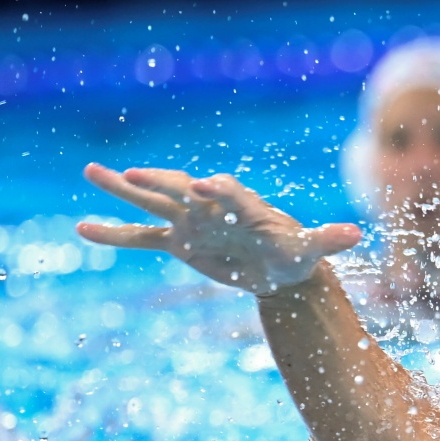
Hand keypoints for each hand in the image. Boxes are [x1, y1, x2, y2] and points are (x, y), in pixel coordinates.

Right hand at [76, 164, 361, 295]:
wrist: (280, 269)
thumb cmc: (297, 255)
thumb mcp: (311, 251)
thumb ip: (327, 240)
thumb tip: (356, 236)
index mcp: (245, 205)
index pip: (229, 193)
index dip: (218, 190)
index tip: (204, 187)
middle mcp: (213, 206)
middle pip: (181, 188)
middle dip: (159, 180)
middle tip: (132, 172)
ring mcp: (192, 221)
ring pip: (154, 202)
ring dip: (124, 190)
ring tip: (90, 171)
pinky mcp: (179, 241)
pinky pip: (143, 236)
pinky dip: (115, 234)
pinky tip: (84, 229)